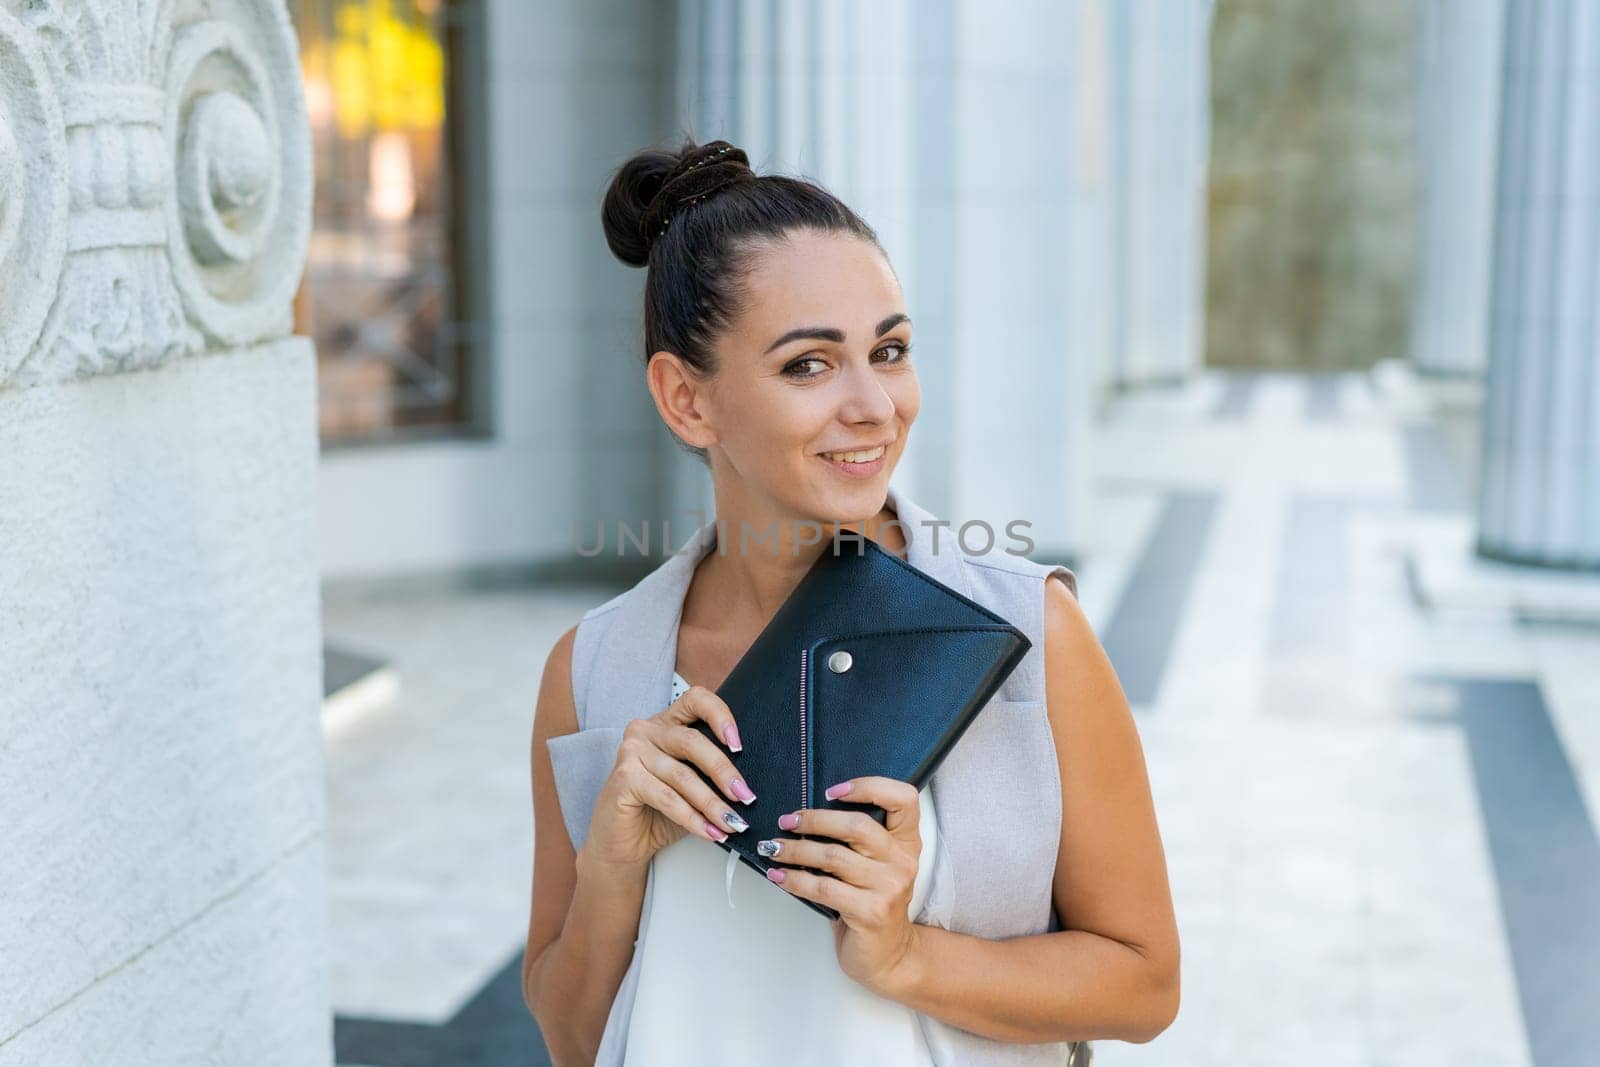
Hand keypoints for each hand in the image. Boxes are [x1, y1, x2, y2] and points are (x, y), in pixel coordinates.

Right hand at [581, 686, 757, 870]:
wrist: (622, 843)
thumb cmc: (658, 811)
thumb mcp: (690, 785)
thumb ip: (710, 773)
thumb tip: (747, 783)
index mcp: (666, 722)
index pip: (696, 700)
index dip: (720, 716)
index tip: (739, 744)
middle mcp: (646, 730)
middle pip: (693, 742)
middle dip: (724, 772)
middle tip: (746, 796)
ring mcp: (631, 752)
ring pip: (683, 776)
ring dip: (713, 804)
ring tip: (733, 823)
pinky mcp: (624, 778)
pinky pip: (668, 798)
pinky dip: (693, 818)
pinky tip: (709, 832)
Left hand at [757, 776, 923, 995]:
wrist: (889, 956)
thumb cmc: (873, 903)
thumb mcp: (877, 866)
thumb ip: (859, 840)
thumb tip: (806, 813)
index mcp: (906, 842)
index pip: (902, 799)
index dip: (869, 786)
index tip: (832, 790)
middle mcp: (902, 861)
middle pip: (857, 825)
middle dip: (814, 820)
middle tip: (786, 821)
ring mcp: (889, 887)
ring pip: (833, 856)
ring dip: (795, 850)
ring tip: (772, 848)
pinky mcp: (870, 912)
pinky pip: (823, 888)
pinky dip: (794, 879)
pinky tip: (778, 875)